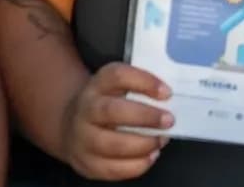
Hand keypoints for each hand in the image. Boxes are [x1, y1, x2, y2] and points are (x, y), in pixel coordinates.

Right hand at [61, 62, 172, 180]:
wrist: (71, 123)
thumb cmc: (109, 102)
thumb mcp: (121, 86)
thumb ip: (144, 88)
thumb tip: (173, 99)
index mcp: (100, 84)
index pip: (118, 76)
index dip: (144, 82)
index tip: (167, 92)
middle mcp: (86, 109)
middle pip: (112, 111)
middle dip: (145, 117)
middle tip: (169, 121)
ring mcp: (81, 137)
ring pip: (110, 144)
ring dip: (142, 145)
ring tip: (160, 141)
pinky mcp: (84, 162)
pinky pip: (109, 168)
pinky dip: (134, 166)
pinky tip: (150, 157)